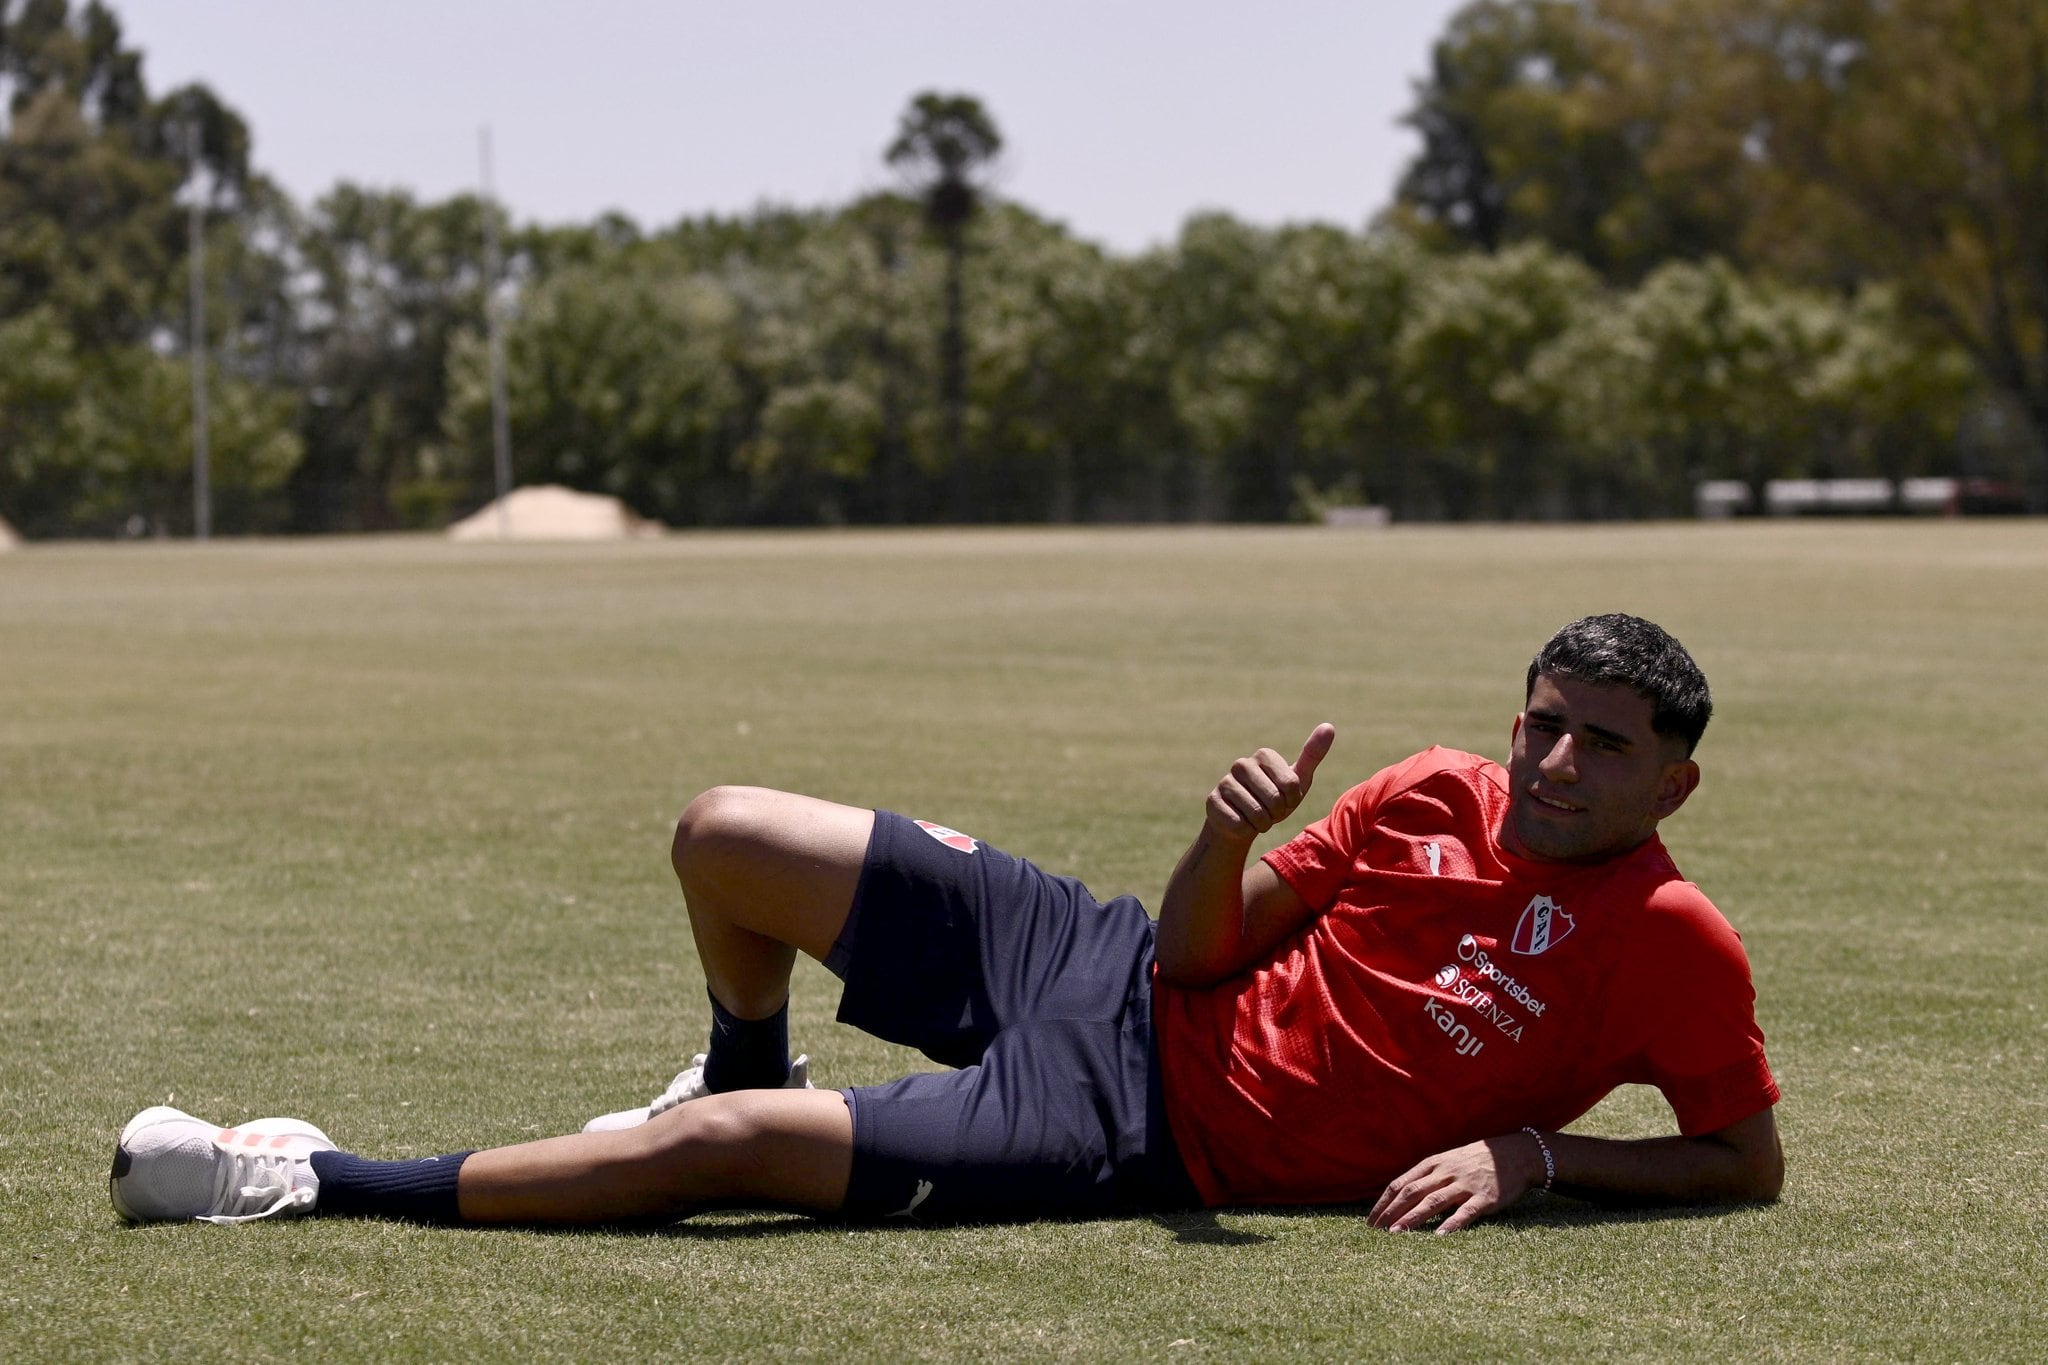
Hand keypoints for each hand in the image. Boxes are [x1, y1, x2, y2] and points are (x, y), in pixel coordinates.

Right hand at [1205, 724, 1335, 842]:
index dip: (1292, 800)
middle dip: (1277, 813)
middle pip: (1274, 799)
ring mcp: (1225, 782)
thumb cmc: (1275, 799)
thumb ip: (1312, 754)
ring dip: (1262, 823)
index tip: (1285, 799)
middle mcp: (1242, 764)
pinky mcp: (1212, 801)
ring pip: (1256, 814)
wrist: (1244, 822)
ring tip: (1257, 818)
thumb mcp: (1297, 780)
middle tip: (1270, 811)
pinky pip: (1239, 824)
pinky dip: (1246, 830)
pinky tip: (1241, 823)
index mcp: (1264, 755)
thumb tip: (1329, 726)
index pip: (1291, 785)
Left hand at [1368, 1133, 1543, 1234]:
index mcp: (1433, 1164)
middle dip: (1391, 1212)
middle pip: (1411, 1192)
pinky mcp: (1485, 1198)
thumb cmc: (1476, 1161)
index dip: (1384, 1202)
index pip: (1400, 1183)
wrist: (1515, 1154)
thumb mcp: (1447, 1161)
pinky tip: (1439, 1236)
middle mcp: (1445, 1173)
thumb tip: (1400, 1195)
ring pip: (1433, 1201)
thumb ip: (1427, 1176)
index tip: (1370, 1221)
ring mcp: (1464, 1185)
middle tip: (1375, 1231)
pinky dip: (1451, 1224)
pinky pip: (1465, 1213)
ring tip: (1396, 1233)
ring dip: (1412, 1218)